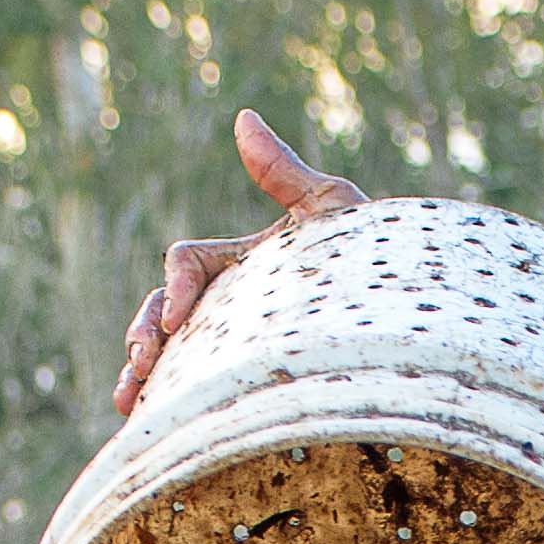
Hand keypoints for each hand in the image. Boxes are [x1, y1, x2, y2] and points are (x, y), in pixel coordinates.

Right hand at [109, 111, 369, 414]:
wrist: (415, 309)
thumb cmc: (375, 252)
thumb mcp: (331, 208)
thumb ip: (282, 171)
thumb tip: (243, 116)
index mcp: (241, 260)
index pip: (188, 262)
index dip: (176, 286)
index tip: (173, 321)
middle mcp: (230, 300)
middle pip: (164, 312)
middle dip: (142, 337)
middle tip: (139, 366)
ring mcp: (235, 342)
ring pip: (171, 356)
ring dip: (143, 376)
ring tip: (128, 402)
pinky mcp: (247, 380)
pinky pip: (199, 394)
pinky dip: (168, 408)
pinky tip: (149, 428)